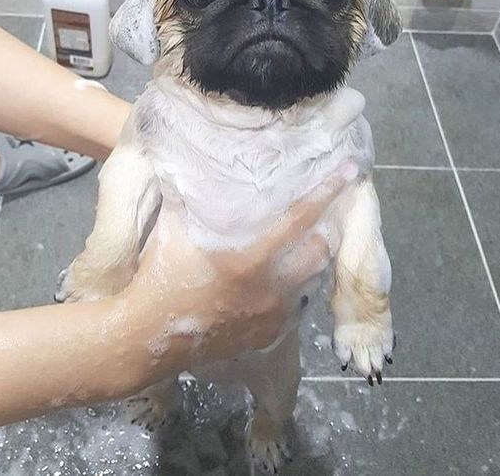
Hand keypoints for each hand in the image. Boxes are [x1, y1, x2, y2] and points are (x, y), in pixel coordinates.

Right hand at [116, 174, 345, 388]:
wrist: (150, 335)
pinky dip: (295, 292)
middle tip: (320, 220)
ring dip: (312, 262)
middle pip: (319, 250)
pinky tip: (280, 284)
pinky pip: (296, 308)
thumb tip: (185, 163)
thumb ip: (185, 195)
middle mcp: (271, 285)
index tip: (349, 171)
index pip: (300, 216)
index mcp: (250, 256)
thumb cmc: (159, 276)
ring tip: (302, 249)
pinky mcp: (268, 335)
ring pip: (312, 281)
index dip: (327, 191)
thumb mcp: (170, 228)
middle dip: (323, 231)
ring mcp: (272, 314)